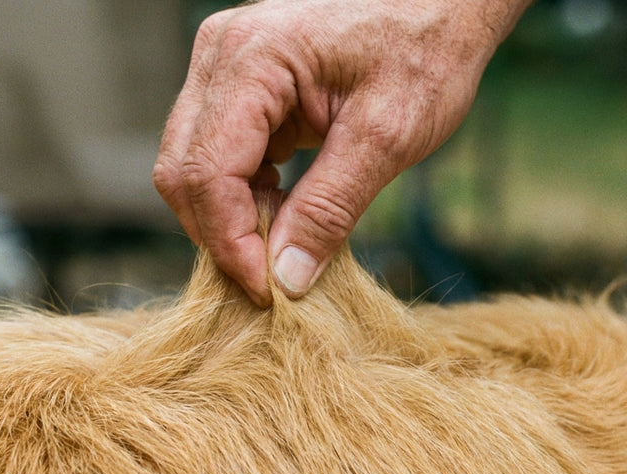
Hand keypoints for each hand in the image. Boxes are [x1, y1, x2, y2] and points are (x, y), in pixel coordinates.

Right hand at [153, 0, 530, 305]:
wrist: (443, 3)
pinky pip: (215, 154)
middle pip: (183, 172)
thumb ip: (331, 208)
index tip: (267, 292)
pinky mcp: (237, 85)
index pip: (207, 172)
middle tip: (272, 280)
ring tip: (283, 246)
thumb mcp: (389, 136)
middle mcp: (220, 56)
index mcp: (253, 58)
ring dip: (229, 218)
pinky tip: (282, 212)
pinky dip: (241, 194)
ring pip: (191, 167)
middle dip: (221, 234)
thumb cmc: (426, 50)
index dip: (229, 242)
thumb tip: (285, 279)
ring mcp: (223, 68)